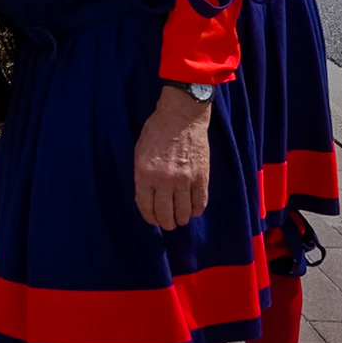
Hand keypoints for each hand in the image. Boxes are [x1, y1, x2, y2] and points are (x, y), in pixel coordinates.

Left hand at [134, 86, 211, 229]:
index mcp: (144, 174)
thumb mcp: (139, 153)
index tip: (152, 220)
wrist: (182, 117)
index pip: (145, 205)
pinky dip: (196, 210)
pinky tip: (193, 211)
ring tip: (180, 220)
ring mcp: (185, 179)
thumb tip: (147, 197)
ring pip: (184, 211)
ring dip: (181, 219)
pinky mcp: (202, 177)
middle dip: (166, 223)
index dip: (149, 217)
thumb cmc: (156, 132)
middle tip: (168, 224)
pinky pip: (200, 202)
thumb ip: (142, 176)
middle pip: (165, 213)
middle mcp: (164, 180)